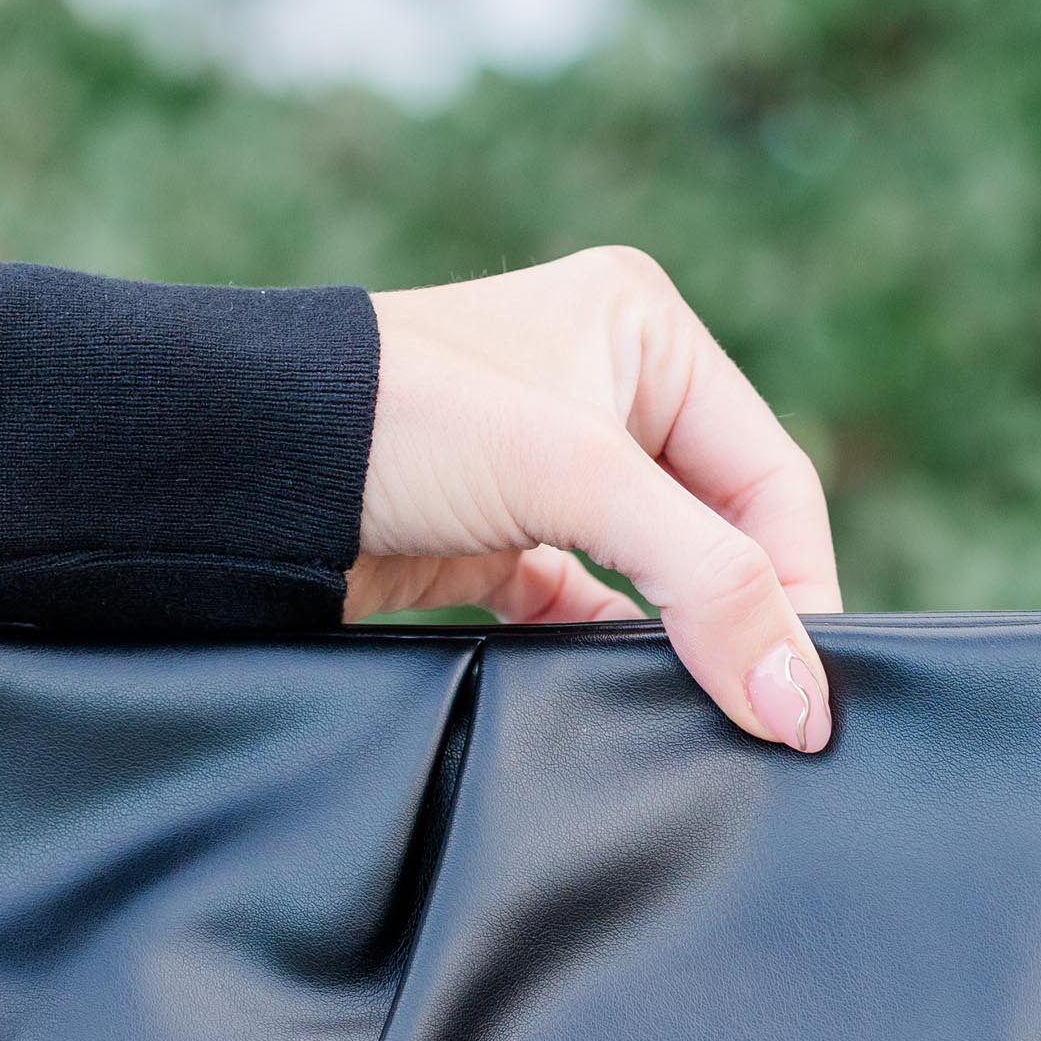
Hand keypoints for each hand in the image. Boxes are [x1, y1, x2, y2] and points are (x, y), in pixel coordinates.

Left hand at [357, 251, 839, 750]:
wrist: (232, 466)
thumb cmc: (399, 418)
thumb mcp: (580, 480)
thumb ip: (709, 586)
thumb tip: (798, 702)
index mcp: (646, 328)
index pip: (771, 474)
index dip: (800, 585)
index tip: (808, 693)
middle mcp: (604, 383)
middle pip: (722, 527)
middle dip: (743, 614)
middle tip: (769, 712)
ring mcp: (545, 463)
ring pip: (656, 571)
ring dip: (678, 638)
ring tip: (705, 712)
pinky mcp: (492, 537)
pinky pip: (587, 607)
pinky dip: (609, 651)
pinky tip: (621, 698)